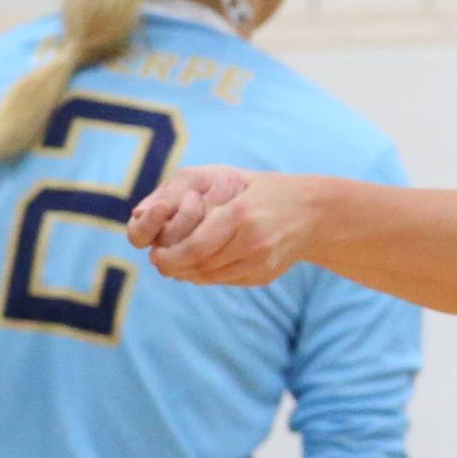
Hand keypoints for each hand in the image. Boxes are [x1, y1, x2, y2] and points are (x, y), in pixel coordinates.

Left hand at [131, 168, 314, 285]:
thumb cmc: (260, 188)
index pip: (194, 249)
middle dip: (175, 266)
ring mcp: (262, 261)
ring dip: (189, 272)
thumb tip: (145, 217)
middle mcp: (254, 241)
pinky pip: (226, 280)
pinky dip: (209, 275)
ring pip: (210, 277)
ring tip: (180, 260)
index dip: (170, 256)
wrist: (312, 211)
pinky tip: (205, 263)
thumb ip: (185, 193)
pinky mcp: (265, 275)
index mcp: (241, 214)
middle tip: (162, 260)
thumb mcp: (224, 176)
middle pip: (199, 267)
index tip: (156, 253)